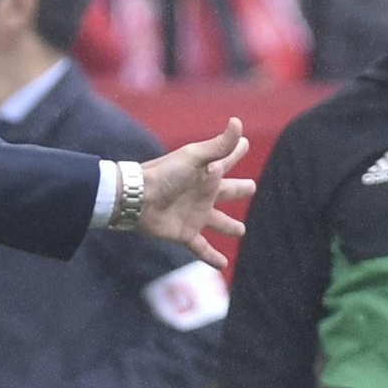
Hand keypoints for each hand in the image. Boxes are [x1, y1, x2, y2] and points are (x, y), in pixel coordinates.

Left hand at [138, 117, 255, 270]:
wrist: (136, 198)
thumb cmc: (164, 174)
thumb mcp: (194, 157)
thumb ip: (219, 145)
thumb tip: (238, 122)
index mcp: (207, 173)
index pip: (227, 159)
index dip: (236, 151)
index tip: (245, 143)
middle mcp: (203, 193)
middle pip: (227, 191)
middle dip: (239, 189)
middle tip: (251, 187)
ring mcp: (195, 214)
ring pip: (218, 221)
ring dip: (229, 226)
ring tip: (241, 231)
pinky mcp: (185, 233)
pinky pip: (201, 248)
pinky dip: (212, 257)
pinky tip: (224, 266)